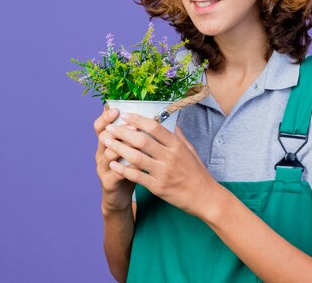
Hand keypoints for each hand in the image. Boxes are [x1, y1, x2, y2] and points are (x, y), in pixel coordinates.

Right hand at [94, 107, 139, 213]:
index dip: (105, 117)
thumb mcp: (130, 150)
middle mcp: (101, 153)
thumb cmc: (128, 168)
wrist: (119, 196)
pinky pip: (116, 174)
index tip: (117, 109)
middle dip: (119, 130)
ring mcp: (103, 168)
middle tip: (133, 126)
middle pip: (103, 137)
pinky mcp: (108, 183)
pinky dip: (127, 169)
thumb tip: (151, 116)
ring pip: (108, 154)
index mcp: (106, 142)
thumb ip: (136, 135)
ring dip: (122, 148)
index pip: (100, 125)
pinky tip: (139, 166)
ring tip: (137, 145)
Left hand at [103, 112, 221, 218]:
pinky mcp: (158, 187)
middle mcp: (169, 156)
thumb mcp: (191, 150)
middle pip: (141, 140)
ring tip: (107, 142)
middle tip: (109, 128)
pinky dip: (123, 170)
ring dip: (119, 148)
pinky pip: (137, 176)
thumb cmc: (197, 173)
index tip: (125, 116)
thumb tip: (171, 123)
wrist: (204, 197)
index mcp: (177, 145)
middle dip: (123, 132)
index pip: (155, 127)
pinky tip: (113, 165)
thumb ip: (178, 136)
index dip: (138, 120)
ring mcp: (163, 172)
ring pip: (136, 157)